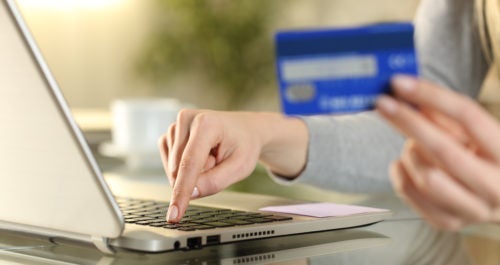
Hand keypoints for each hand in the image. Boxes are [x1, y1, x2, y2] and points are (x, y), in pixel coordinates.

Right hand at [158, 109, 307, 222]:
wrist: (244, 130)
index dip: (181, 192)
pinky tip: (200, 156)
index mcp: (206, 124)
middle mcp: (186, 119)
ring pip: (172, 169)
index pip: (189, 164)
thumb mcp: (240, 167)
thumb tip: (190, 194)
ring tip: (211, 156)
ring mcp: (175, 126)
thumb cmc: (244, 145)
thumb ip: (215, 182)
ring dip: (193, 172)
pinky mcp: (169, 134)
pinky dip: (184, 168)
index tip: (174, 214)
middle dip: (198, 176)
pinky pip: (169, 164)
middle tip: (218, 160)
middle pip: (179, 169)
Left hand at [376, 75, 499, 229]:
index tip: (399, 83)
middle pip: (444, 149)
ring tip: (412, 143)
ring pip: (426, 176)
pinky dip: (400, 174)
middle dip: (408, 122)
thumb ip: (445, 115)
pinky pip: (411, 194)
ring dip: (410, 152)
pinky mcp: (450, 222)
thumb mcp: (475, 132)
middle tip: (382, 103)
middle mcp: (497, 186)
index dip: (431, 95)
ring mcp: (474, 209)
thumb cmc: (483, 155)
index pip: (468, 116)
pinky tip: (402, 163)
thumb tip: (409, 95)